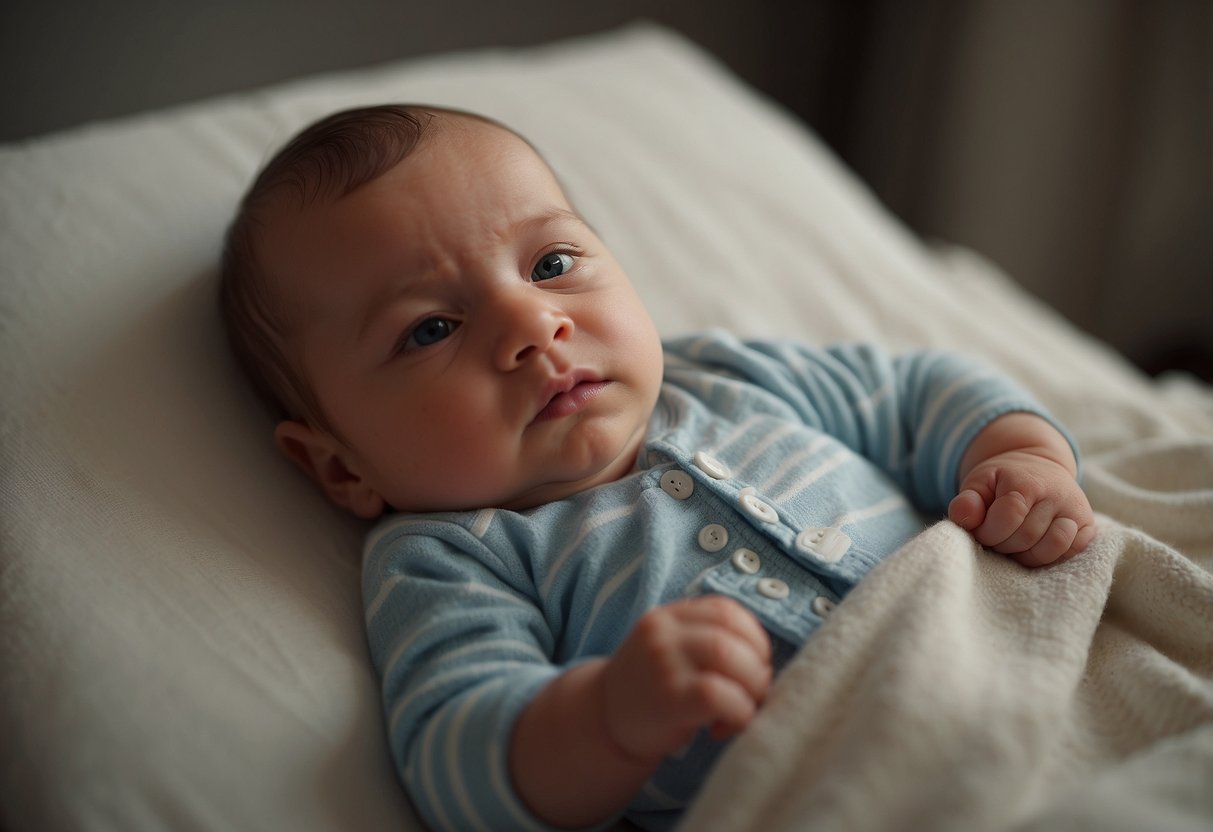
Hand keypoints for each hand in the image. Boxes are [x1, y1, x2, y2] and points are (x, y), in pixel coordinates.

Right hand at [600, 596, 771, 762]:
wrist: (602, 722)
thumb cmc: (650, 691)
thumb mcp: (670, 651)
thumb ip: (706, 642)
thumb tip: (765, 663)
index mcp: (667, 616)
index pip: (725, 609)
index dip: (754, 637)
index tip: (756, 664)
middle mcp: (662, 632)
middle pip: (731, 634)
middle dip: (758, 667)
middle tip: (755, 695)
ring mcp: (662, 662)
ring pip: (728, 657)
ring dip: (752, 688)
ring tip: (743, 710)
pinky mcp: (667, 698)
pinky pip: (718, 694)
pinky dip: (738, 712)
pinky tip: (725, 727)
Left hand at [949, 449, 1094, 566]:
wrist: (1039, 468)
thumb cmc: (1004, 480)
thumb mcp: (980, 482)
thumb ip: (967, 501)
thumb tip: (964, 517)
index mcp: (1027, 481)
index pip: (1008, 517)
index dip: (989, 531)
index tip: (981, 531)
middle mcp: (1057, 494)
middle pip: (1027, 536)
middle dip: (1004, 545)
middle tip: (997, 537)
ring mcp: (1076, 510)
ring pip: (1052, 548)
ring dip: (1027, 555)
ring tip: (1015, 544)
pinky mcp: (1088, 526)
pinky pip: (1071, 552)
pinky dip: (1049, 557)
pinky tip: (1034, 546)